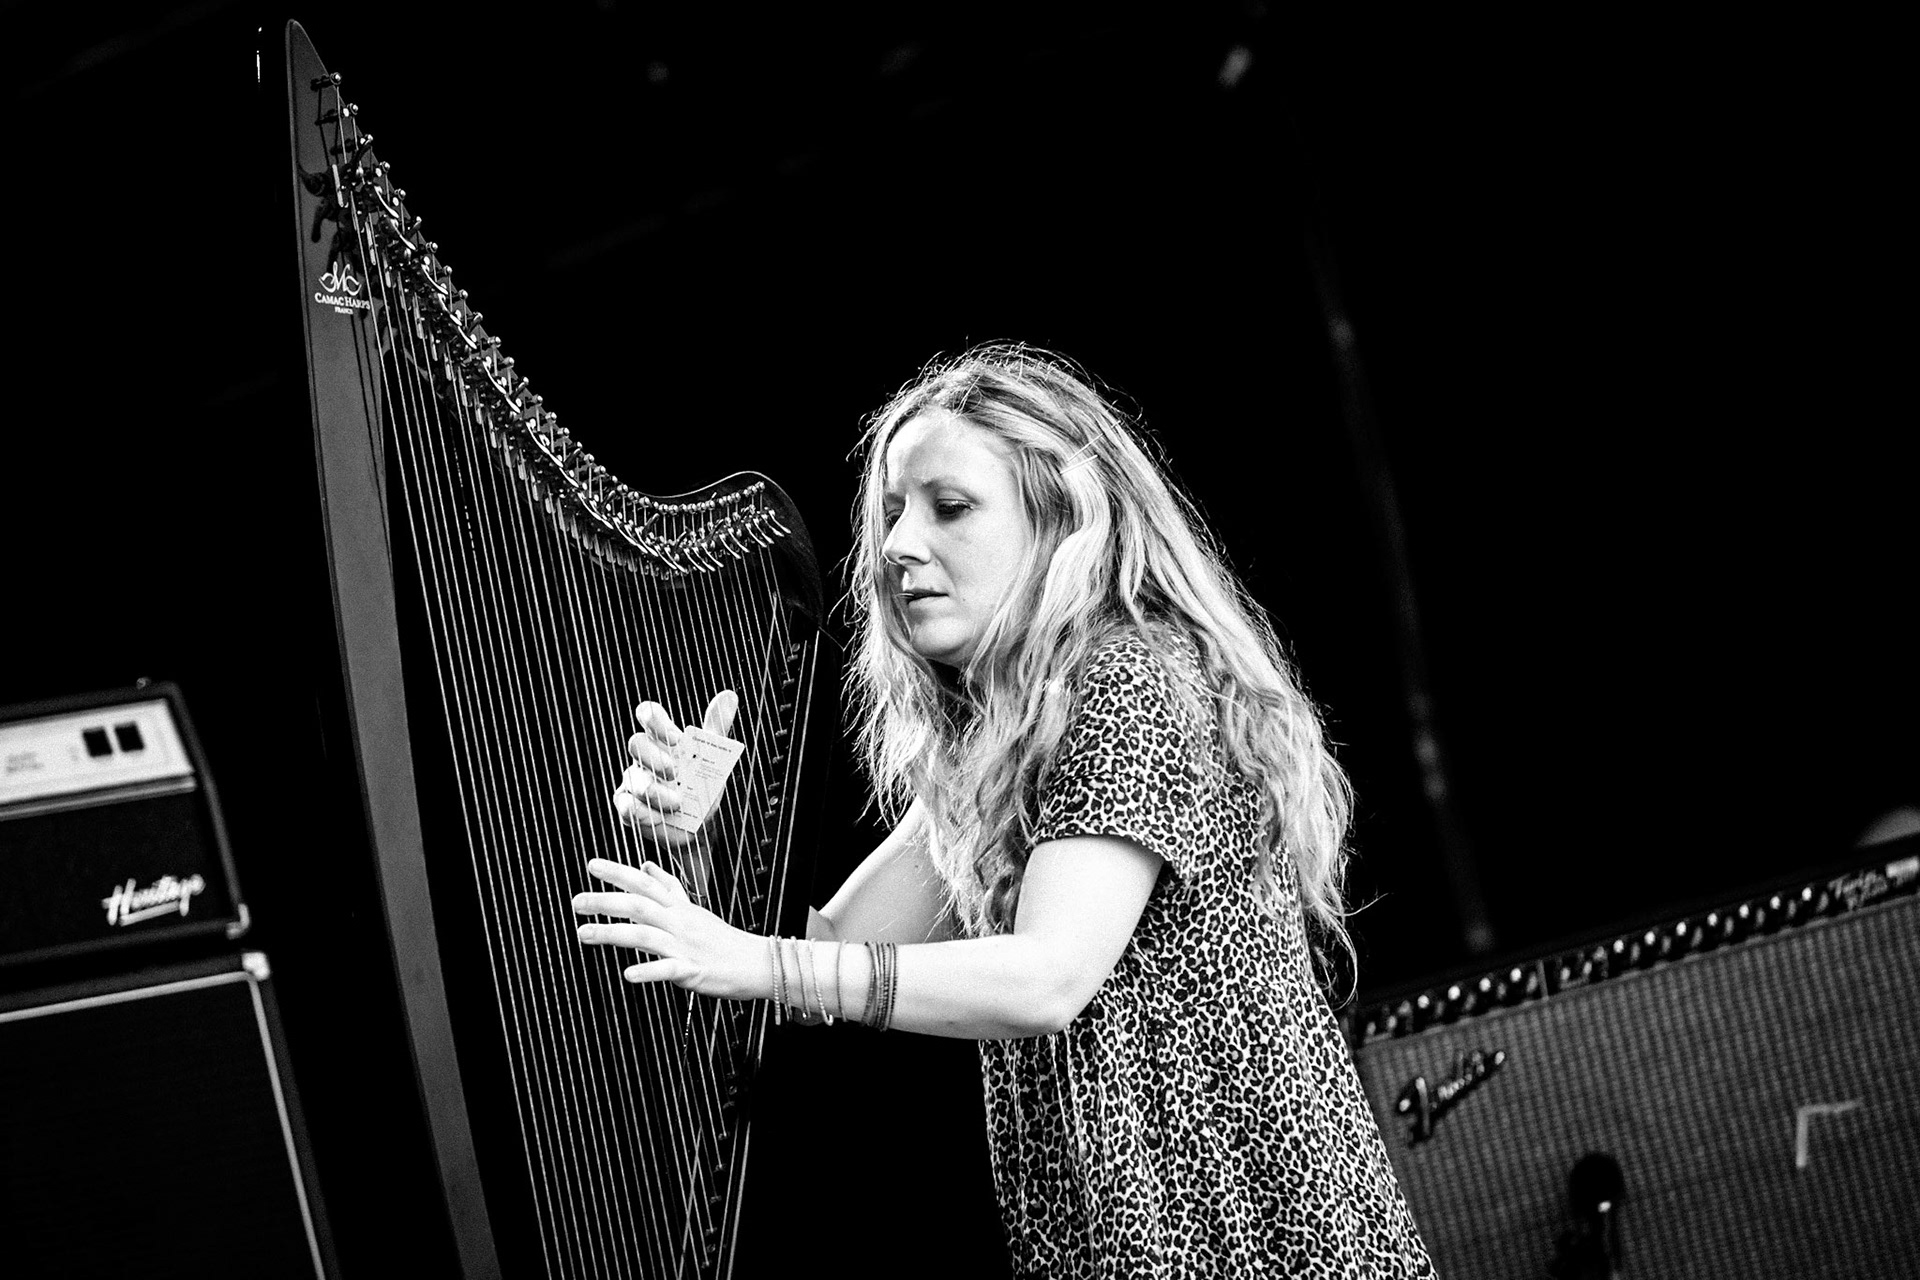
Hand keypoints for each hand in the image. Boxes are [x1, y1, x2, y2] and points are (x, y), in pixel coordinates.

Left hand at [573, 857, 759, 997]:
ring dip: (612, 933)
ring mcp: (686, 945)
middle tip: (576, 901)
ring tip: (584, 933)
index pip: (645, 884)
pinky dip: (648, 971)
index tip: (592, 866)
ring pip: (646, 935)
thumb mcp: (694, 907)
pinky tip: (629, 974)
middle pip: (639, 906)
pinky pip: (668, 969)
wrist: (756, 962)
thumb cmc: (723, 939)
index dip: (619, 873)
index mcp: (679, 907)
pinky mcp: (693, 970)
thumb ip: (668, 886)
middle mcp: (680, 922)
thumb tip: (645, 865)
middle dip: (605, 901)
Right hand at [613, 690, 738, 847]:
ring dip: (654, 790)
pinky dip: (642, 812)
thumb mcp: (713, 757)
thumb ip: (717, 727)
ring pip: (633, 778)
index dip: (655, 719)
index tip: (675, 736)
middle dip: (654, 757)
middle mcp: (646, 758)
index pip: (649, 716)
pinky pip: (626, 805)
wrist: (701, 827)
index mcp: (664, 740)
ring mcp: (635, 782)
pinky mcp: (629, 807)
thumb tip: (729, 696)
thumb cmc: (702, 787)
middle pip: (636, 743)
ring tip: (676, 803)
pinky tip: (657, 817)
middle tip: (675, 772)